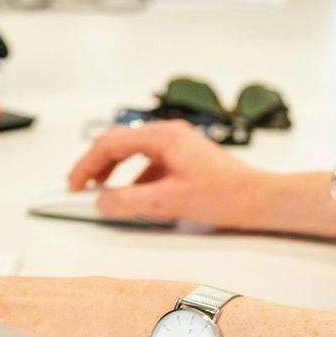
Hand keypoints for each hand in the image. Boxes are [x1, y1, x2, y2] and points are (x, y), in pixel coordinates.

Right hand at [68, 119, 270, 228]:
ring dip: (115, 171)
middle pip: (119, 143)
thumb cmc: (225, 195)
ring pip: (133, 152)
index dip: (86, 165)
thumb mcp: (169, 203)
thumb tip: (102, 202)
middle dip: (96, 165)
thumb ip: (130, 202)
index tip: (74, 184)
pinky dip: (135, 177)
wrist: (261, 199)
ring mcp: (177, 143)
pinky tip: (135, 197)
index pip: (110, 144)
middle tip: (81, 187)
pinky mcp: (184, 156)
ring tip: (104, 192)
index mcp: (161, 137)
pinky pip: (150, 162)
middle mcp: (167, 134)